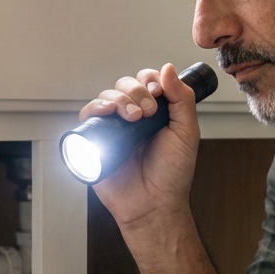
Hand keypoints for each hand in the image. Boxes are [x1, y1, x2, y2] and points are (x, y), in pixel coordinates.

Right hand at [79, 63, 199, 230]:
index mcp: (153, 112)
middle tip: (147, 112)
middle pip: (125, 85)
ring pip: (106, 96)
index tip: (158, 92)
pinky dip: (95, 107)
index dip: (150, 80)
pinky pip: (88, 116)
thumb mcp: (186, 133)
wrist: (154, 205)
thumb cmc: (172, 175)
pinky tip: (107, 112)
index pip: (146, 82)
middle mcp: (131, 117)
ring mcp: (112, 128)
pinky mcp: (95, 141)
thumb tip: (168, 68)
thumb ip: (182, 99)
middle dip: (136, 91)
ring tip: (132, 117)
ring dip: (118, 98)